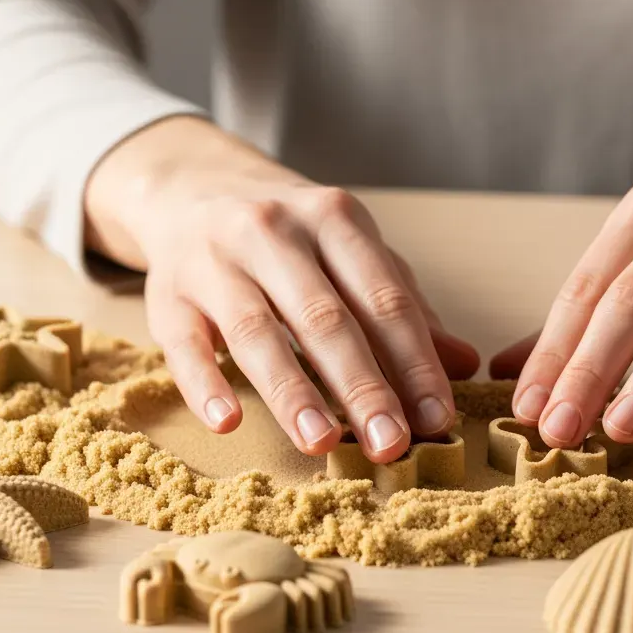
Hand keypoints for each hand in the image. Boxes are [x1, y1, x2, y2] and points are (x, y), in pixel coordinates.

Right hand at [85, 116, 479, 463]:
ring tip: (323, 444)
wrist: (193, 188)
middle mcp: (273, 232)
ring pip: (256, 332)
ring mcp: (215, 262)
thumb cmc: (292, 236)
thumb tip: (464, 365)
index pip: (383, 298)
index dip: (413, 361)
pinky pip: (184, 345)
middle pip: (325, 318)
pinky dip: (206, 384)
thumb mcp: (352, 254)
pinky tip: (228, 422)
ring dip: (292, 392)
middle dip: (362, 386)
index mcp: (334, 218)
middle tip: (391, 444)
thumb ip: (403, 308)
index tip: (437, 417)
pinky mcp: (168, 294)